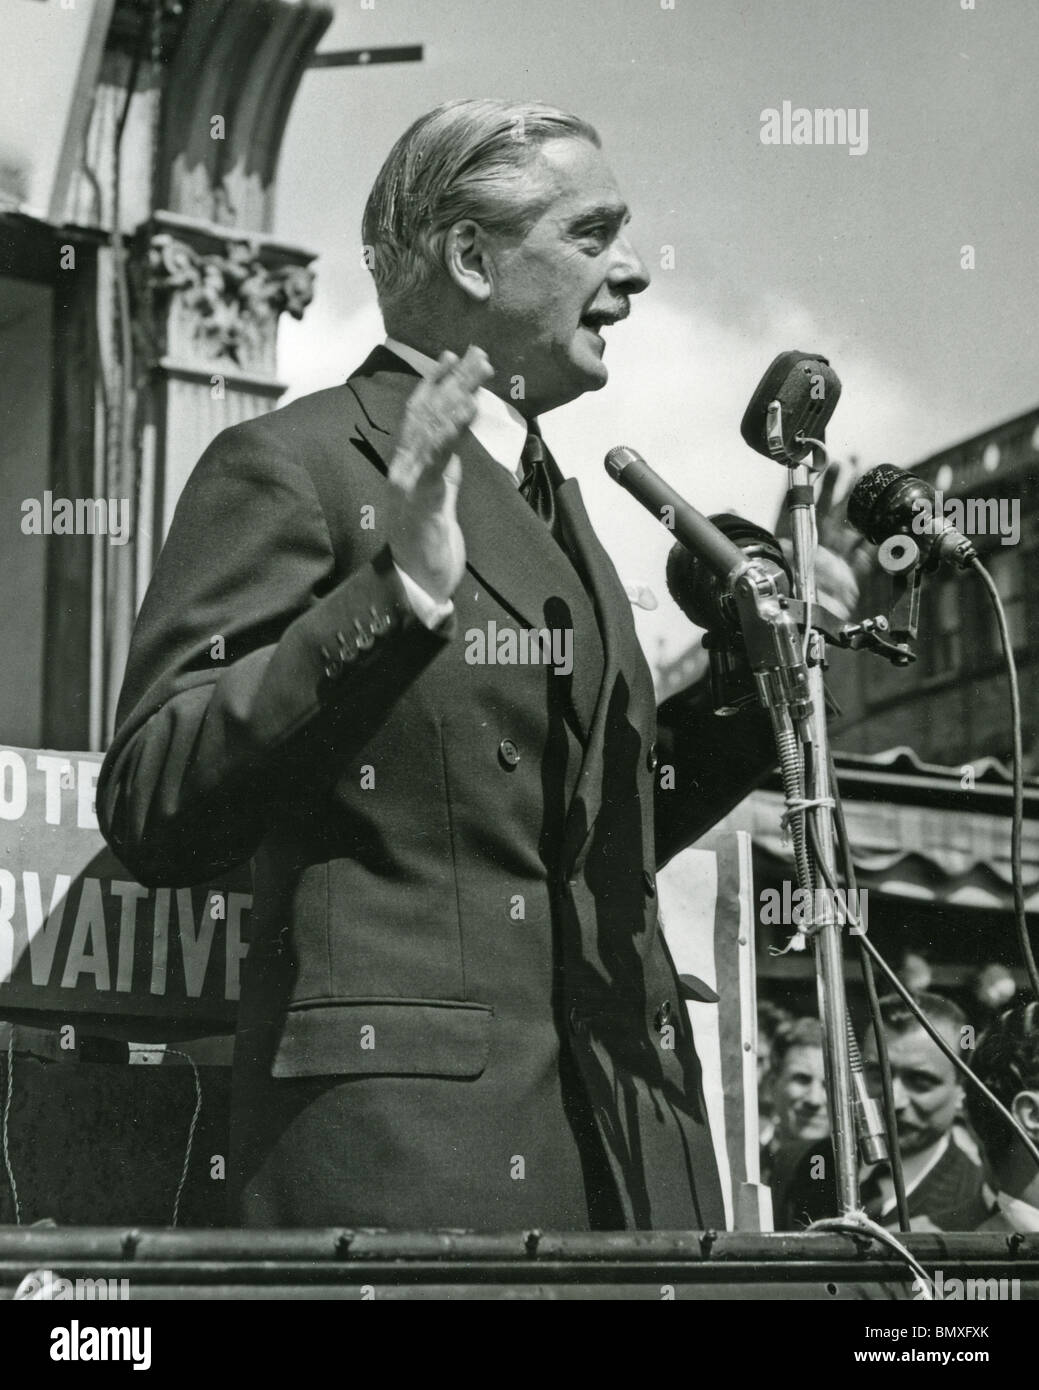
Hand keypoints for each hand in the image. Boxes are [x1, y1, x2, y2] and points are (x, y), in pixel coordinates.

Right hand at [388, 346, 493, 603]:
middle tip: (477, 352)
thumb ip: (442, 469)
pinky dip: (453, 432)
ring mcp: (408, 486)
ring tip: (478, 371)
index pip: (418, 416)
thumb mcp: (437, 498)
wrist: (414, 588)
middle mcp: (402, 470)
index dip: (433, 383)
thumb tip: (452, 440)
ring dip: (456, 396)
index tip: (452, 355)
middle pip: (426, 414)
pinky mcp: (421, 503)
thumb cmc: (426, 546)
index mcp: (408, 468)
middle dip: (452, 380)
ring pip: (431, 431)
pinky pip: (438, 461)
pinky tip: (468, 410)